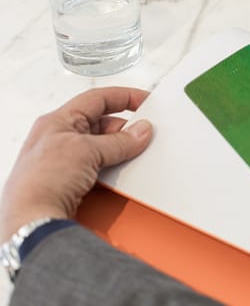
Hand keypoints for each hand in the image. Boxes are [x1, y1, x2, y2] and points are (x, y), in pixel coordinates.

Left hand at [0, 88, 152, 240]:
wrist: (32, 223)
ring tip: (131, 158)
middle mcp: (60, 139)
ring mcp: (66, 162)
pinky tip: (120, 176)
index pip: (98, 99)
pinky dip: (115, 172)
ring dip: (120, 154)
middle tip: (143, 136)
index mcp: (58, 121)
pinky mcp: (73, 182)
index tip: (146, 102)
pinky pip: (102, 170)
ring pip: (104, 149)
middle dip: (125, 131)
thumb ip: (118, 141)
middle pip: (104, 125)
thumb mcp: (85, 151)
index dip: (124, 97)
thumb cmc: (39, 183)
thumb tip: (140, 131)